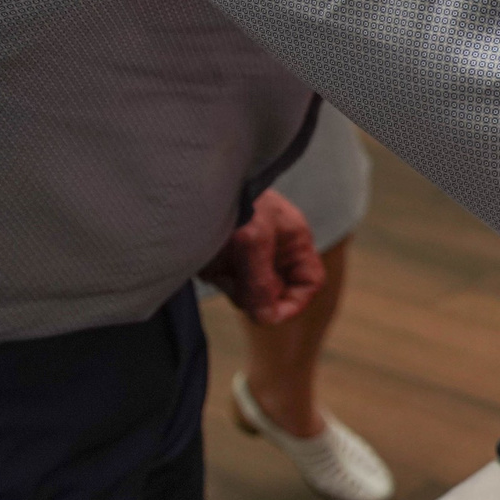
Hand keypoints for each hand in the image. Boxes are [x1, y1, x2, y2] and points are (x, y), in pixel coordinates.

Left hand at [199, 190, 322, 325]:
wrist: (190, 180)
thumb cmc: (231, 199)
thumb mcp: (252, 240)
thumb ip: (261, 283)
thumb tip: (266, 319)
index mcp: (293, 240)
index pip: (309, 282)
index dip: (295, 302)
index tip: (269, 315)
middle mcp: (274, 250)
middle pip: (275, 292)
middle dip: (255, 292)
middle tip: (234, 279)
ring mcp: (248, 254)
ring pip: (246, 290)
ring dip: (230, 283)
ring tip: (216, 259)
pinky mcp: (222, 257)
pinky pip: (223, 280)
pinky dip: (214, 274)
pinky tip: (206, 256)